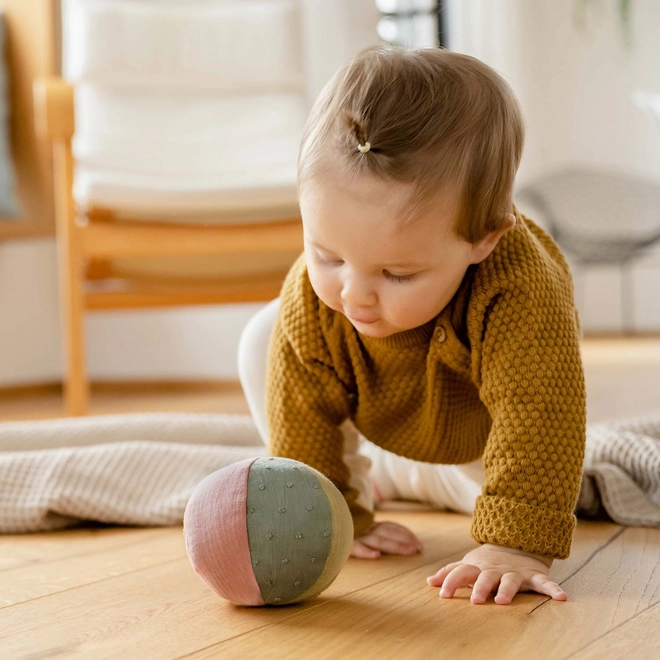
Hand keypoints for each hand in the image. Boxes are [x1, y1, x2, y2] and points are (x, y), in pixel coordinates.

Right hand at [351, 521, 423, 558]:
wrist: (322, 524)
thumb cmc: (344, 532)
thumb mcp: (361, 530)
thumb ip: (376, 533)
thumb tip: (395, 546)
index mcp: (369, 525)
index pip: (390, 527)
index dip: (405, 534)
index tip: (419, 544)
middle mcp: (364, 529)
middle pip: (387, 534)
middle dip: (404, 541)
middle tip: (418, 549)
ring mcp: (355, 535)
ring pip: (377, 540)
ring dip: (394, 545)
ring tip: (408, 551)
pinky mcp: (344, 544)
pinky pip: (355, 547)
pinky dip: (365, 551)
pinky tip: (375, 556)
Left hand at [426, 543, 565, 604]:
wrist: (516, 545)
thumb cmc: (487, 563)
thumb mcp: (468, 565)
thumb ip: (450, 573)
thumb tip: (428, 582)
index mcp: (477, 568)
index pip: (461, 573)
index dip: (452, 582)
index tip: (443, 595)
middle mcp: (495, 570)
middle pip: (486, 578)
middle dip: (480, 588)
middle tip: (475, 600)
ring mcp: (515, 572)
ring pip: (511, 581)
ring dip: (508, 590)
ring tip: (503, 600)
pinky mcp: (533, 575)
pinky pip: (544, 582)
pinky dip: (553, 589)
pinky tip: (561, 597)